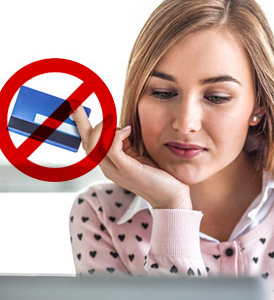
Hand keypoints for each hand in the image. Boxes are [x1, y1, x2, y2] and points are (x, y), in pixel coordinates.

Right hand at [72, 107, 191, 209]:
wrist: (172, 196)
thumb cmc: (159, 174)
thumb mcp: (139, 155)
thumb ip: (128, 144)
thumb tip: (123, 127)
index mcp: (110, 164)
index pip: (89, 144)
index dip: (82, 126)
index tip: (77, 108)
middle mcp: (108, 168)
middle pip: (86, 143)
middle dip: (80, 122)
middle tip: (76, 104)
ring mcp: (115, 170)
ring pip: (94, 145)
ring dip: (102, 128)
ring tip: (113, 120)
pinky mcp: (126, 170)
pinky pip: (111, 148)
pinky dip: (117, 135)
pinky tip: (128, 130)